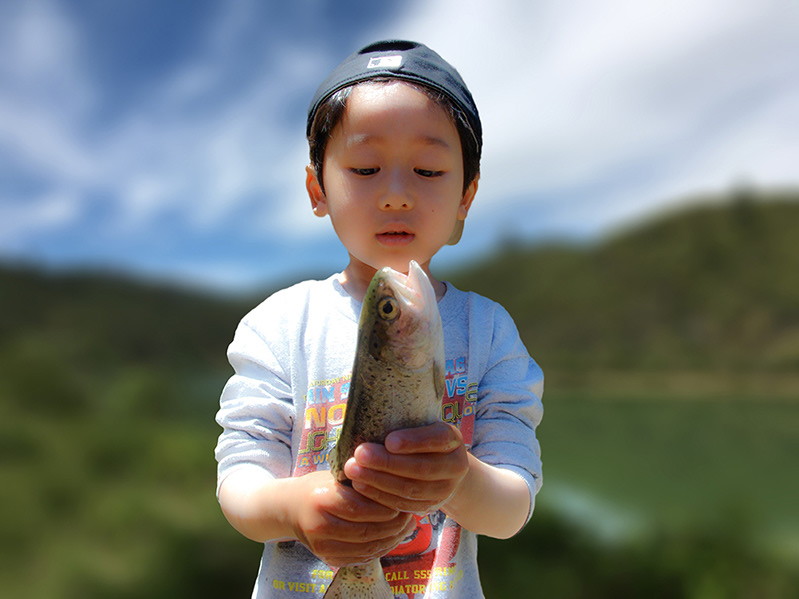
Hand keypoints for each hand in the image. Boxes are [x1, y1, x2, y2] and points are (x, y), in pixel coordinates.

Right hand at [288, 470, 415, 566]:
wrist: (290, 508)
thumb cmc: (320, 486)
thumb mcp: (337, 475)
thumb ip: (363, 481)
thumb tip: (399, 484)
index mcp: (322, 500)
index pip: (363, 508)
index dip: (387, 507)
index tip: (404, 500)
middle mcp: (320, 525)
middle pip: (368, 531)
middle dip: (395, 525)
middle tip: (411, 515)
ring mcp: (322, 546)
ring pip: (368, 548)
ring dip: (392, 539)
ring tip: (406, 526)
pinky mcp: (328, 558)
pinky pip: (362, 557)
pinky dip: (381, 548)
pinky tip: (392, 537)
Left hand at [343, 422, 469, 514]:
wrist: (444, 467)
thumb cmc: (422, 436)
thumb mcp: (422, 423)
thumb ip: (404, 420)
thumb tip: (370, 408)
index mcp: (453, 439)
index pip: (437, 439)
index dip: (413, 441)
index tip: (388, 440)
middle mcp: (455, 466)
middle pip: (421, 468)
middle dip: (387, 463)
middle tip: (359, 454)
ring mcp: (445, 490)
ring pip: (410, 489)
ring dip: (378, 481)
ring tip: (353, 470)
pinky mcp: (429, 506)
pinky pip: (403, 505)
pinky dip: (380, 496)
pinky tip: (360, 486)